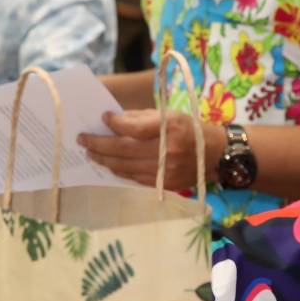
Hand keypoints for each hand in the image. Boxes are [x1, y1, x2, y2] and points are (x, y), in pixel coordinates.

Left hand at [79, 110, 222, 189]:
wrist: (217, 155)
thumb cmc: (190, 129)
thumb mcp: (170, 115)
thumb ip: (141, 118)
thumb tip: (113, 121)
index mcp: (172, 128)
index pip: (135, 128)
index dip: (116, 124)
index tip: (102, 118)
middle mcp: (169, 151)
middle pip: (125, 150)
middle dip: (100, 144)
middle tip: (82, 139)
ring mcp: (167, 171)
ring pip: (126, 167)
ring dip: (105, 160)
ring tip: (91, 152)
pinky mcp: (166, 185)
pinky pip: (135, 178)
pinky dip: (119, 170)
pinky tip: (109, 164)